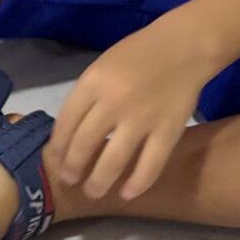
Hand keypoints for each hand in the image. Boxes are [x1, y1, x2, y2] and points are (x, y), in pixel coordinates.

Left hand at [48, 16, 208, 202]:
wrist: (184, 46)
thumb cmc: (139, 54)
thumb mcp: (103, 65)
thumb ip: (87, 96)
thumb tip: (69, 133)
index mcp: (94, 81)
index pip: (66, 122)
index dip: (58, 146)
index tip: (55, 159)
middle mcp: (114, 101)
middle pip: (84, 144)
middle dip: (72, 168)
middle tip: (70, 180)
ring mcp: (142, 118)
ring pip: (113, 161)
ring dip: (99, 182)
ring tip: (93, 191)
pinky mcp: (168, 131)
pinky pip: (150, 166)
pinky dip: (137, 184)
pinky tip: (127, 193)